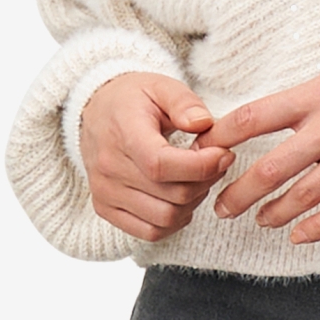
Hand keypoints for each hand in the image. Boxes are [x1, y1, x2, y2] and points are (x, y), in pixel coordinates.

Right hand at [79, 72, 234, 243]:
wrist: (95, 111)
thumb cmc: (132, 100)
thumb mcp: (161, 86)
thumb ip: (185, 103)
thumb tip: (204, 124)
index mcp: (123, 133)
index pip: (161, 165)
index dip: (201, 166)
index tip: (224, 154)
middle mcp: (109, 168)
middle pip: (171, 195)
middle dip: (205, 181)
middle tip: (216, 162)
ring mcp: (105, 192)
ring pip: (164, 218)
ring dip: (192, 202)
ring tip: (197, 178)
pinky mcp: (105, 209)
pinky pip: (149, 232)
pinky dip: (173, 221)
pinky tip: (180, 198)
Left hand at [200, 34, 319, 245]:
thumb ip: (314, 96)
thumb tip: (282, 115)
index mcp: (319, 93)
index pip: (254, 118)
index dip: (222, 137)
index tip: (203, 150)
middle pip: (271, 167)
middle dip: (239, 192)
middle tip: (220, 205)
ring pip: (303, 194)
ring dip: (273, 212)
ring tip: (257, 221)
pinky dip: (316, 227)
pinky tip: (298, 236)